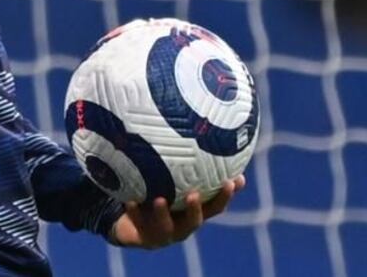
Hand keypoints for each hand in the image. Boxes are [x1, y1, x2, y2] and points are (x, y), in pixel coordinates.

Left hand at [110, 175, 246, 249]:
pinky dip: (134, 211)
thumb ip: (179, 163)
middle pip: (195, 220)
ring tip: (159, 199)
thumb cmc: (155, 196)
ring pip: (166, 227)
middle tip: (194, 194)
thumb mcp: (167, 180)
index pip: (215, 205)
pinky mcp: (143, 239)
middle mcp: (181, 226)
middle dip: (196, 208)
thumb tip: (190, 126)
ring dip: (163, 213)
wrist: (132, 225)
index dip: (226, 195)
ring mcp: (163, 235)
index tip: (236, 179)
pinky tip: (130, 200)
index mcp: (192, 212)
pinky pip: (137, 225)